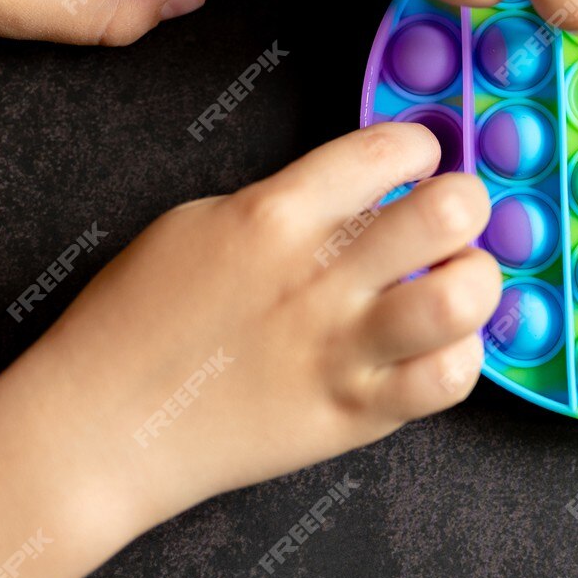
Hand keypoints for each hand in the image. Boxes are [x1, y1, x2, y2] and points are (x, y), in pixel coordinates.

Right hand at [10, 121, 499, 526]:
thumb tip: (353, 193)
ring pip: (461, 298)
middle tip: (456, 217)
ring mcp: (341, 350)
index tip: (418, 161)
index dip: (420, 147)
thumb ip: (279, 202)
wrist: (99, 430)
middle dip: (468, 202)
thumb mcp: (195, 226)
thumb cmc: (134, 323)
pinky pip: (447, 381)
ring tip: (459, 280)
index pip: (388, 150)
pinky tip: (440, 347)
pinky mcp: (353, 414)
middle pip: (447, 212)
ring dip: (478, 279)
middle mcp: (319, 278)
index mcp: (275, 215)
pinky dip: (461, 358)